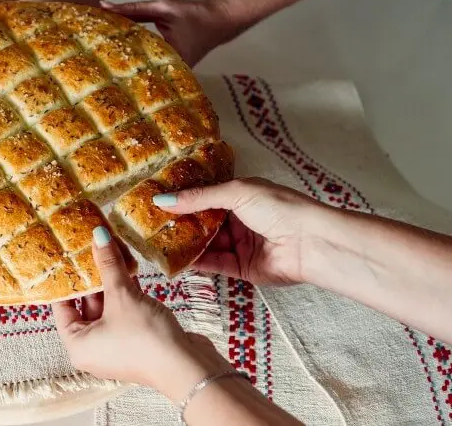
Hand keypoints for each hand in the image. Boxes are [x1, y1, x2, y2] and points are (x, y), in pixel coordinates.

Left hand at [52, 226, 231, 399]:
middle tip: (91, 247)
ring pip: (109, 306)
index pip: (62, 306)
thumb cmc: (144, 337)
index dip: (66, 280)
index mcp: (77, 344)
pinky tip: (130, 267)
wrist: (186, 366)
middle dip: (93, 275)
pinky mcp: (136, 340)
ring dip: (112, 280)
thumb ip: (108, 265)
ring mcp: (115, 344)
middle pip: (87, 304)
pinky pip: (125, 311)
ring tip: (112, 249)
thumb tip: (98, 235)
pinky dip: (127, 292)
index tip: (67, 255)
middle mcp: (92, 347)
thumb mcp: (122, 296)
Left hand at [101, 0, 240, 65]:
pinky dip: (139, 63)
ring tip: (103, 71)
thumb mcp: (162, 7)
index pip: (136, 65)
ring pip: (145, 73)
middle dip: (118, 71)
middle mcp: (173, 72)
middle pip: (139, 73)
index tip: (94, 68)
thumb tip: (104, 6)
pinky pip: (153, 69)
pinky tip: (122, 62)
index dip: (114, 67)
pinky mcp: (173, 72)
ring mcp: (174, 75)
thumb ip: (133, 9)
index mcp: (170, 57)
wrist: (220, 21)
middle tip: (93, 73)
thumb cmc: (192, 13)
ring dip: (128, 68)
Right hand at [154, 177, 330, 285]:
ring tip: (156, 242)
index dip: (183, 198)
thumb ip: (199, 198)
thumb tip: (162, 199)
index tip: (156, 200)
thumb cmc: (279, 207)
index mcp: (241, 197)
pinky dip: (196, 263)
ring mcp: (240, 245)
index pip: (205, 197)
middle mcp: (239, 220)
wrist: (311, 243)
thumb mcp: (237, 193)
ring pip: (206, 245)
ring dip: (184, 244)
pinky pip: (214, 265)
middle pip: (203, 223)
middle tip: (150, 224)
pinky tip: (175, 259)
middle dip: (180, 223)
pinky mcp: (242, 269)